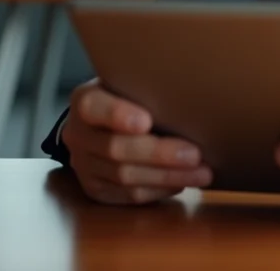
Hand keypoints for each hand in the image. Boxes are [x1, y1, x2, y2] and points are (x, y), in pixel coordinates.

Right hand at [62, 78, 211, 204]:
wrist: (102, 123)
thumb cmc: (129, 96)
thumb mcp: (132, 83)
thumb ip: (148, 88)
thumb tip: (192, 91)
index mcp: (85, 100)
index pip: (93, 107)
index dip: (117, 115)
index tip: (147, 121)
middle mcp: (77, 134)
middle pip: (115, 148)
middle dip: (159, 154)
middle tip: (195, 154)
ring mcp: (84, 165)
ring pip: (125, 177)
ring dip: (167, 176)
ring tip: (202, 172)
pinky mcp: (95, 189)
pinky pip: (128, 195)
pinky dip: (158, 190)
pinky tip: (182, 182)